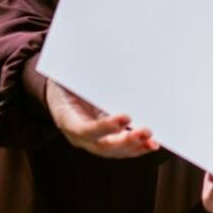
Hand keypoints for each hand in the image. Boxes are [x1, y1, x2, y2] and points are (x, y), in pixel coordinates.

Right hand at [44, 79, 159, 157]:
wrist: (60, 90)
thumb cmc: (67, 80)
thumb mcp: (71, 75)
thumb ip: (87, 76)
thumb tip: (108, 61)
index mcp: (67, 118)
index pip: (84, 129)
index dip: (104, 126)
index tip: (126, 117)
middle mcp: (79, 135)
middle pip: (102, 145)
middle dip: (125, 140)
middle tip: (145, 131)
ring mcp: (92, 141)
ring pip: (113, 151)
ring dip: (134, 146)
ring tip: (152, 140)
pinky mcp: (104, 141)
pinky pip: (120, 149)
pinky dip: (136, 147)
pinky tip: (151, 144)